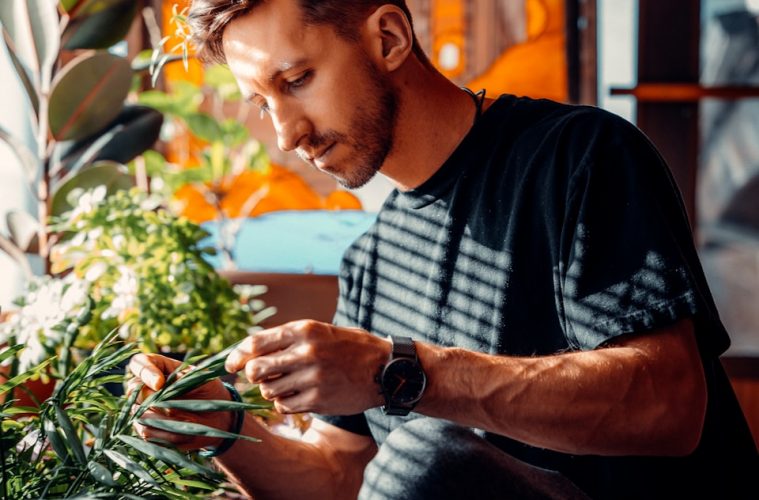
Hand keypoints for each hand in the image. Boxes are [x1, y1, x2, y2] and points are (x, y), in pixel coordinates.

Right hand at [127, 353, 233, 451]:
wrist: (216, 416)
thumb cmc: (209, 391)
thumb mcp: (203, 380)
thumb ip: (185, 377)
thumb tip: (165, 383)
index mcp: (158, 368)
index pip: (139, 363)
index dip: (145, 372)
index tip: (159, 383)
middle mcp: (146, 388)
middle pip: (134, 390)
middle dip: (152, 398)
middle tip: (172, 405)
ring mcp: (144, 410)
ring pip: (139, 414)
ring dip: (162, 418)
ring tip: (186, 420)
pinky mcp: (147, 430)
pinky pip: (147, 433)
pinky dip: (165, 434)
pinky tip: (182, 432)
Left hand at [225, 320, 389, 414]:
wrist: (385, 369)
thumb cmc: (348, 348)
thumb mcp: (320, 331)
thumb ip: (287, 339)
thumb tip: (247, 353)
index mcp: (304, 330)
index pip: (255, 343)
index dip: (236, 356)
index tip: (229, 365)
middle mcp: (306, 352)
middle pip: (256, 370)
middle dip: (254, 375)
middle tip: (263, 376)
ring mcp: (312, 378)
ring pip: (268, 390)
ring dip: (272, 390)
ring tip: (289, 384)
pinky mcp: (318, 400)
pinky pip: (284, 406)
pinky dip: (286, 403)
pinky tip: (299, 396)